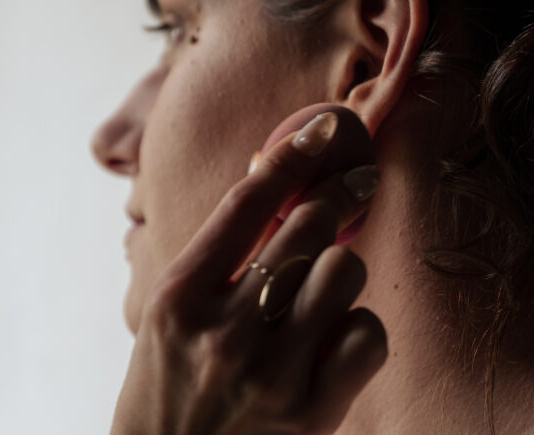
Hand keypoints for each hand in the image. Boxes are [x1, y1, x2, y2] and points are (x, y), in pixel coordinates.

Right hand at [111, 104, 387, 434]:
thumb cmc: (166, 395)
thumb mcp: (166, 320)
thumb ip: (213, 259)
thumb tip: (269, 179)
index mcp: (179, 295)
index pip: (246, 201)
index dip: (293, 154)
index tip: (325, 127)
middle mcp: (224, 328)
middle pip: (307, 226)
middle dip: (340, 195)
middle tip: (359, 183)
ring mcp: (270, 372)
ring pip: (343, 273)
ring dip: (341, 275)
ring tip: (322, 295)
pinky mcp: (312, 414)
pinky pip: (367, 334)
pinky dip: (360, 331)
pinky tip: (336, 344)